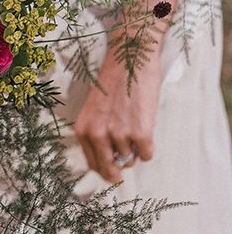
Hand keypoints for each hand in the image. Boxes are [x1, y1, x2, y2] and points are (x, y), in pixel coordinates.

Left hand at [74, 52, 161, 182]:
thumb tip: (109, 161)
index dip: (103, 169)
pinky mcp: (141, 132)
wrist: (129, 60)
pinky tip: (146, 129)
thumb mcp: (94, 110)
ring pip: (131, 160)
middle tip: (124, 169)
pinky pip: (147, 155)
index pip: (92, 164)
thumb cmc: (113, 83)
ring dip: (135, 150)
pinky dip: (149, 147)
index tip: (111, 171)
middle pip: (110, 170)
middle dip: (118, 173)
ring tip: (135, 127)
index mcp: (83, 129)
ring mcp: (119, 134)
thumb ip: (96, 133)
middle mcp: (98, 134)